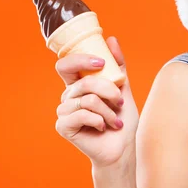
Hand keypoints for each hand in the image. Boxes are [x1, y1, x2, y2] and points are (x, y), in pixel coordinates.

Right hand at [55, 36, 138, 168]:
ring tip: (114, 120)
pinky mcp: (63, 126)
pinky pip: (83, 115)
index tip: (102, 62)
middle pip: (85, 82)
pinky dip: (100, 120)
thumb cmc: (122, 119)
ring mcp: (64, 111)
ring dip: (108, 111)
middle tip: (120, 102)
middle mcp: (68, 96)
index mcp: (79, 84)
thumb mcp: (123, 89)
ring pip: (88, 100)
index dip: (80, 59)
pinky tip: (103, 128)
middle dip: (109, 91)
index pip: (66, 64)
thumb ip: (118, 66)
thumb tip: (111, 39)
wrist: (122, 148)